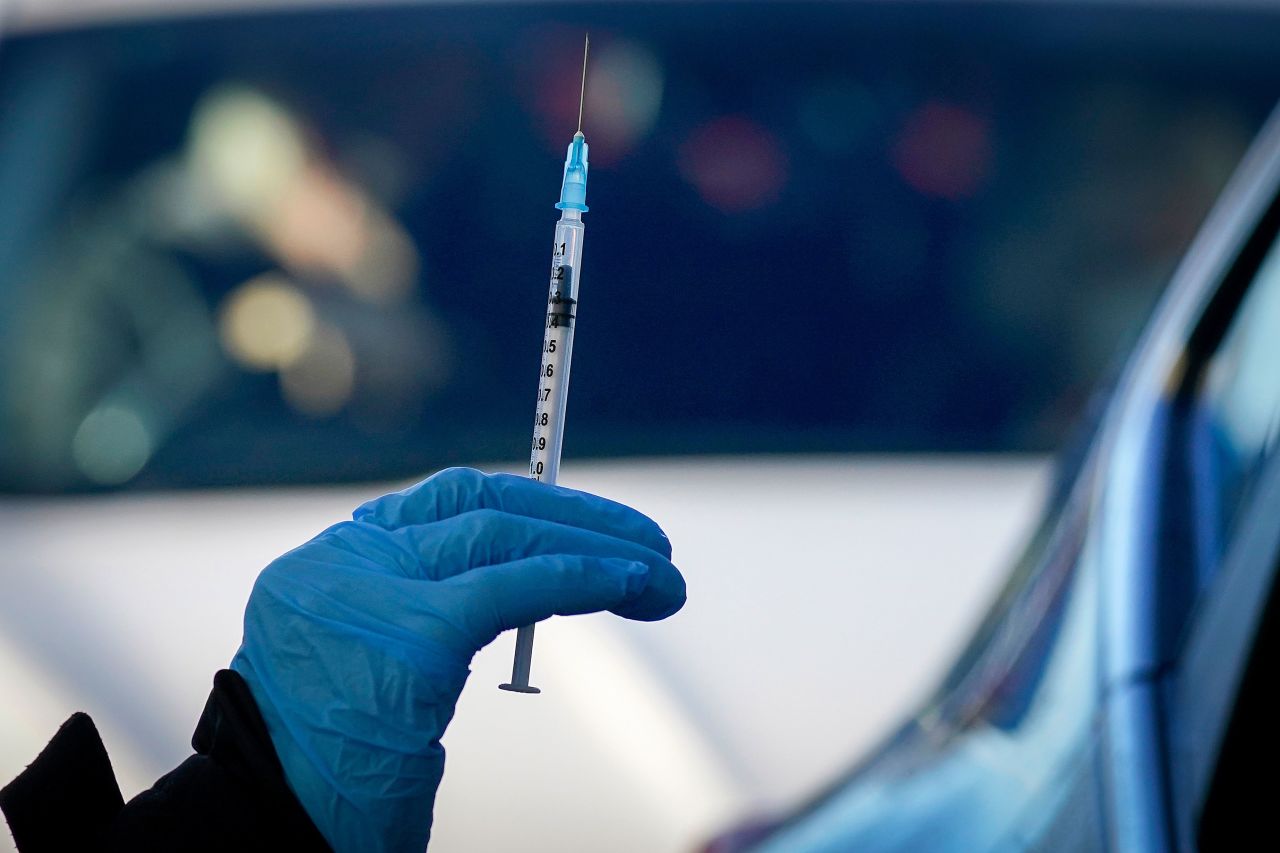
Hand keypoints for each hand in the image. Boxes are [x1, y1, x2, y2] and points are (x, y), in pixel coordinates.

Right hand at [230, 467, 685, 851]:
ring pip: (504, 533)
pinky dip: (584, 577)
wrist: (266, 826)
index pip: (446, 503)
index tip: (590, 526)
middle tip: (651, 543)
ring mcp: (373, 590)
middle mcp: (345, 560)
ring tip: (664, 572)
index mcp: (332, 562)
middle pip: (480, 504)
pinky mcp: (412, 634)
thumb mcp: (368, 666)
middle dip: (575, 517)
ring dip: (597, 544)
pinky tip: (634, 582)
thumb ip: (422, 610)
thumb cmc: (324, 767)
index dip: (531, 505)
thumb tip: (524, 583)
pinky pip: (516, 586)